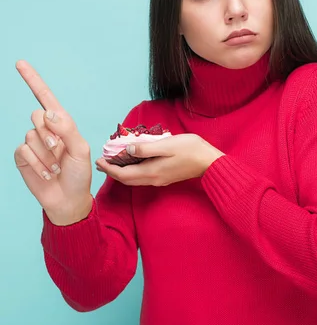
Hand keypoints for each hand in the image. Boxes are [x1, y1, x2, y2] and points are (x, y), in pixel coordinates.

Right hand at [14, 60, 92, 224]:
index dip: (32, 80)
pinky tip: (47, 173)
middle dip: (50, 135)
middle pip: (38, 116)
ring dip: (46, 155)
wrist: (68, 199)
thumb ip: (67, 128)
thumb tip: (48, 112)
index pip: (45, 97)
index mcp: (62, 124)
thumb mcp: (80, 150)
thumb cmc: (78, 174)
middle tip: (60, 151)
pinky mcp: (23, 157)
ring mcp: (33, 143)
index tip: (20, 63)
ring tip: (56, 167)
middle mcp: (46, 130)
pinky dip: (37, 164)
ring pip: (31, 135)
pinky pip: (23, 151)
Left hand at [95, 133, 224, 186]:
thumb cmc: (191, 150)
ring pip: (134, 179)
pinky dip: (131, 171)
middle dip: (112, 172)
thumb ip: (146, 148)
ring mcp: (159, 180)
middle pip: (126, 179)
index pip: (123, 173)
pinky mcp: (164, 177)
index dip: (109, 168)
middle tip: (100, 162)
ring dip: (121, 172)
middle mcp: (153, 179)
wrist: (210, 162)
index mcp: (151, 171)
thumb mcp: (167, 145)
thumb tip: (127, 149)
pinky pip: (142, 177)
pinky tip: (131, 163)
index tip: (98, 160)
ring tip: (112, 163)